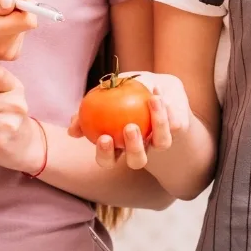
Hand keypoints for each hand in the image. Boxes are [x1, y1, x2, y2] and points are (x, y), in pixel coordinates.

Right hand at [0, 0, 36, 60]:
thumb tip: (11, 2)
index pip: (28, 21)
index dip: (24, 3)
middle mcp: (7, 47)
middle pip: (24, 22)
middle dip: (14, 10)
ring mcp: (10, 53)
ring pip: (21, 28)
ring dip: (10, 19)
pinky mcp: (11, 54)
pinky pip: (17, 35)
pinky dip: (9, 27)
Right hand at [68, 72, 190, 169]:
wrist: (158, 90)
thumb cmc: (122, 97)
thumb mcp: (101, 100)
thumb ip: (86, 114)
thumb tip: (72, 131)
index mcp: (120, 147)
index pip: (109, 160)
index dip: (105, 154)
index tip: (103, 138)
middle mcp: (142, 149)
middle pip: (137, 161)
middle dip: (134, 148)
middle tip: (130, 127)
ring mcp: (161, 140)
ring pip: (161, 144)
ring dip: (158, 124)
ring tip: (152, 101)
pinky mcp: (178, 128)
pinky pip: (174, 122)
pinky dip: (166, 107)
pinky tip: (156, 91)